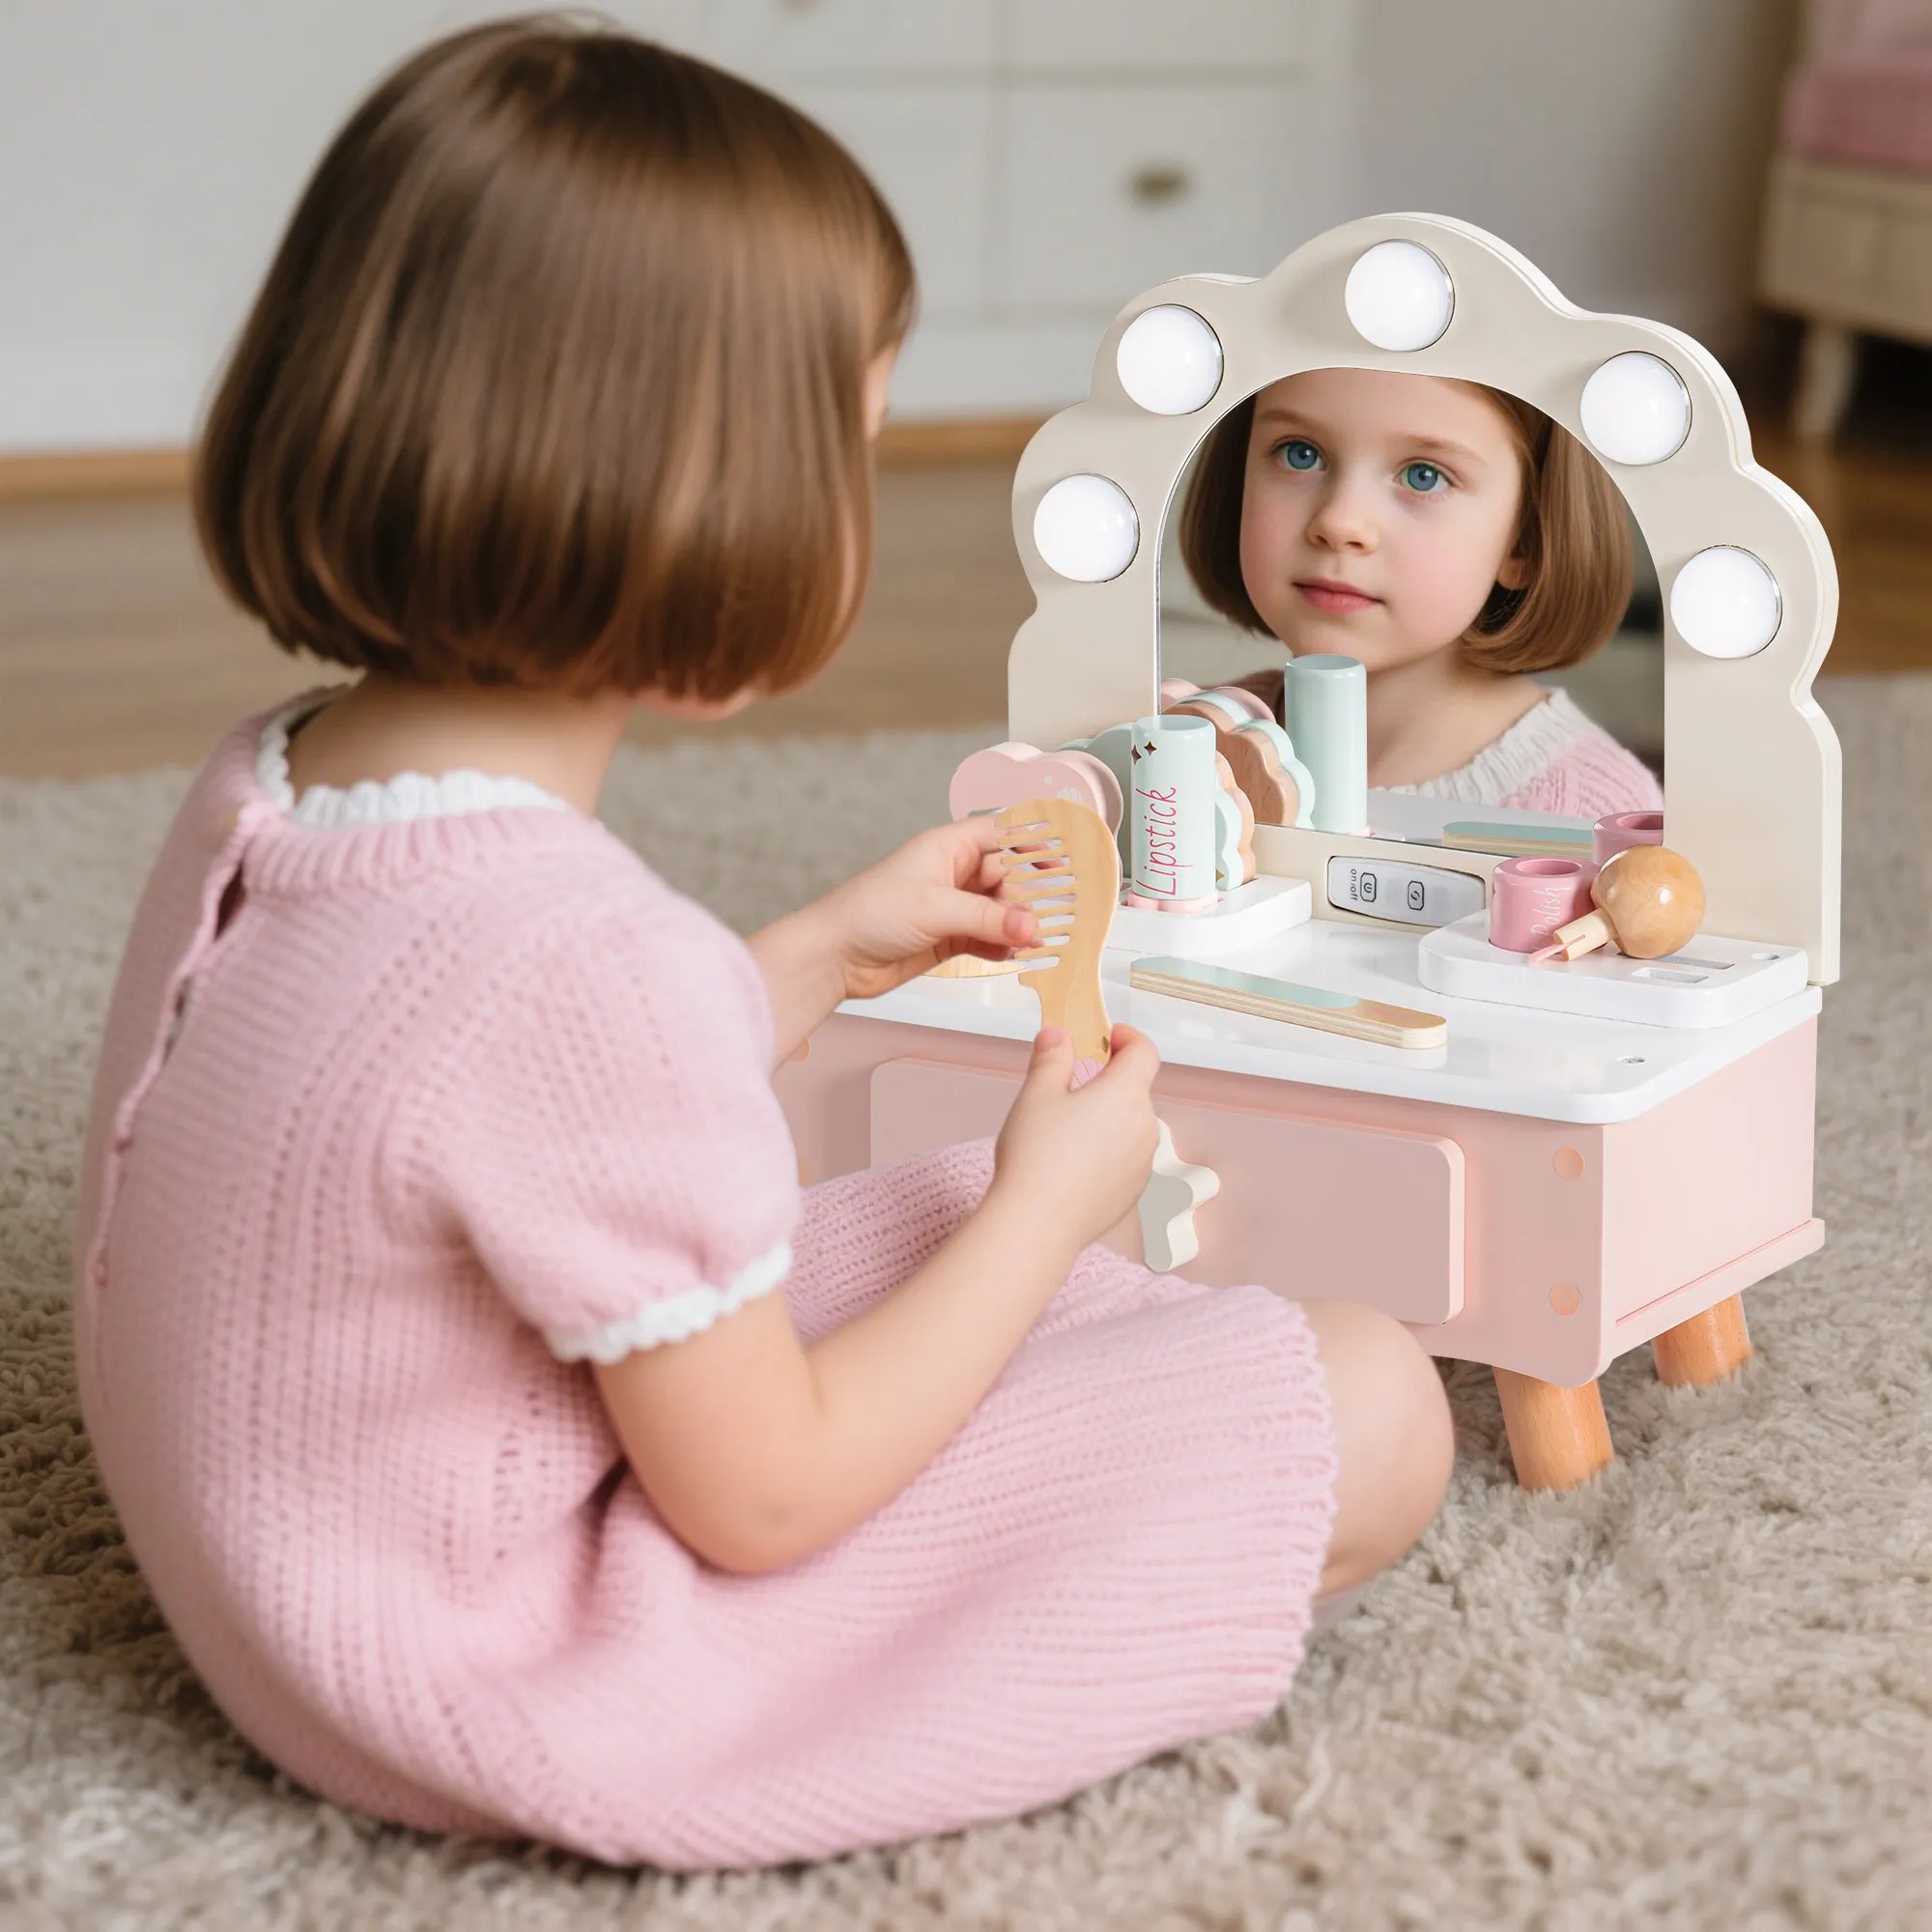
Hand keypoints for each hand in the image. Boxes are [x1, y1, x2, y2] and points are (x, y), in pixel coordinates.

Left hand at [819, 819, 1038, 1002]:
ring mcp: (951, 906)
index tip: (1066, 858)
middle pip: (1008, 876)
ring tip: (1042, 938)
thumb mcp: (936, 908)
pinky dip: (1003, 945)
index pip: (1002, 834)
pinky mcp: (948, 938)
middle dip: (1032, 894)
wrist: (834, 956)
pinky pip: (988, 938)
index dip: (1034, 843)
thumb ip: (988, 919)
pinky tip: (1016, 953)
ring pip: (1000, 910)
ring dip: (1019, 924)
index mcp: (947, 847)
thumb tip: (1031, 925)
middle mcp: (952, 873)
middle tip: (1060, 911)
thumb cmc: (868, 912)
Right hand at [990, 1024, 1160, 1251]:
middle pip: (1136, 1090)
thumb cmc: (1037, 1155)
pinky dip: (1107, 1151)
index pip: (1145, 1052)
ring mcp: (1143, 1162)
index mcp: (1126, 1093)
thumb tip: (1058, 1035)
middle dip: (1109, 1082)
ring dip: (1109, 1118)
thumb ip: (1052, 1057)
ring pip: (1131, 1126)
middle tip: (1071, 1085)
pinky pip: (1126, 1158)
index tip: (1108, 1036)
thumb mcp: (1036, 1094)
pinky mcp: (1133, 1192)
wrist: (1039, 1222)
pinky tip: (1072, 1164)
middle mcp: (1145, 1126)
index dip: (1128, 1038)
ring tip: (1066, 1129)